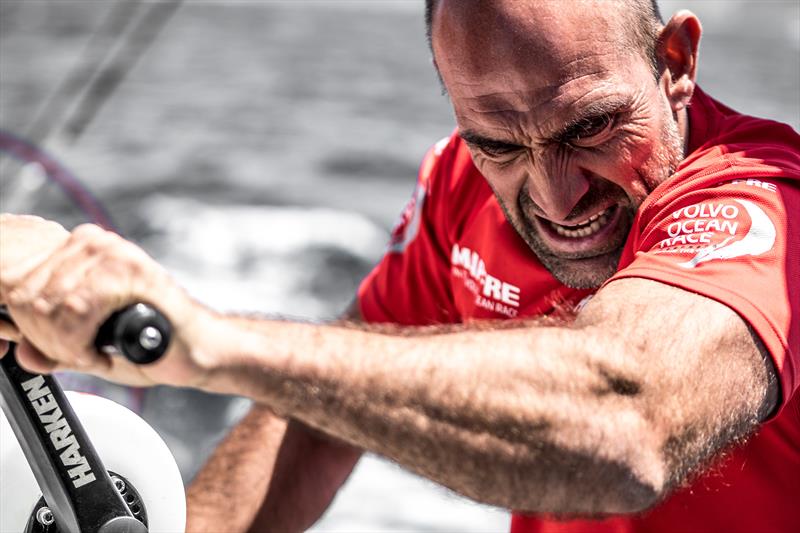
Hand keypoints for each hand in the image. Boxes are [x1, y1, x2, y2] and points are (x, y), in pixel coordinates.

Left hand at [0, 216, 213, 387]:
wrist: (198, 350)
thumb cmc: (151, 345)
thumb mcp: (87, 348)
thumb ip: (51, 347)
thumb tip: (21, 352)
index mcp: (82, 252)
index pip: (21, 283)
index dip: (31, 326)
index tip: (58, 348)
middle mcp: (96, 244)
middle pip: (30, 297)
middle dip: (49, 341)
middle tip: (82, 355)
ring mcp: (114, 253)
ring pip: (51, 305)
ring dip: (68, 344)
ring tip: (97, 353)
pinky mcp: (131, 271)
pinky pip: (76, 309)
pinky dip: (82, 343)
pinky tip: (106, 350)